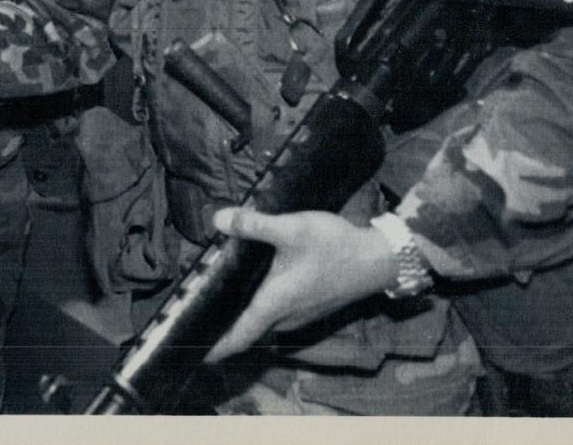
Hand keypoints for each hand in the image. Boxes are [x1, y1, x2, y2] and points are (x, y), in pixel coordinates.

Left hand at [203, 208, 399, 363]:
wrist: (378, 259)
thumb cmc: (335, 247)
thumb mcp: (293, 229)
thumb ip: (254, 224)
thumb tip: (218, 219)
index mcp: (275, 304)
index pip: (238, 337)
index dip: (215, 348)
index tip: (194, 354)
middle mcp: (284, 317)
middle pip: (246, 328)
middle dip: (222, 323)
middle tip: (196, 308)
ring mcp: (298, 315)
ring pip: (261, 319)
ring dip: (242, 312)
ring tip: (217, 293)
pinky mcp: (308, 307)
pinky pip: (275, 312)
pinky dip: (260, 304)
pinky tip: (251, 282)